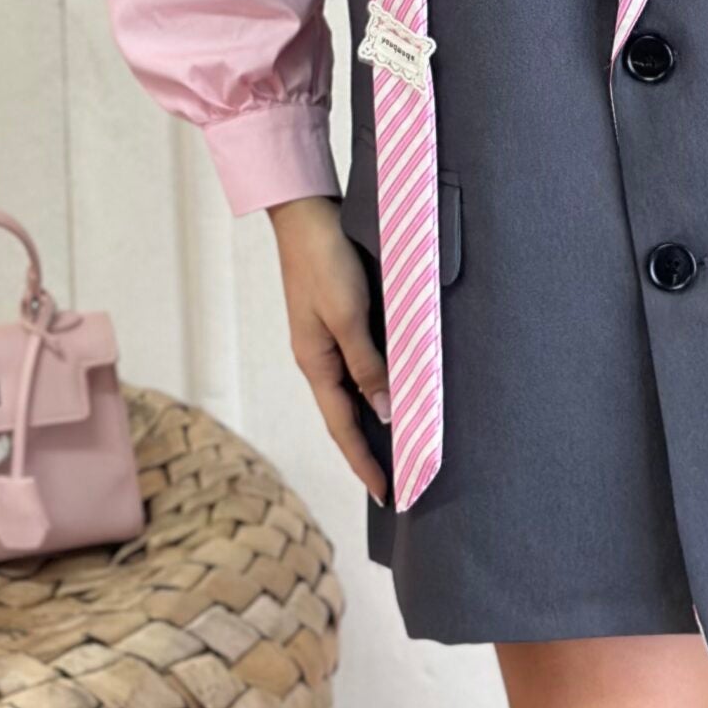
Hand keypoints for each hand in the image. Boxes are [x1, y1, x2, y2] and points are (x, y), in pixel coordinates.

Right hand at [269, 194, 389, 504]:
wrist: (306, 215)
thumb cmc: (324, 262)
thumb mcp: (348, 315)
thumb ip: (366, 364)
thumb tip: (384, 412)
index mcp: (316, 363)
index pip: (344, 427)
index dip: (366, 461)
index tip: (388, 493)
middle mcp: (319, 357)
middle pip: (347, 415)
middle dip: (370, 449)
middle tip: (399, 477)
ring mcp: (326, 339)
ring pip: (354, 390)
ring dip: (376, 419)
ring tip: (401, 445)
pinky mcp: (338, 318)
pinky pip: (360, 364)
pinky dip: (377, 384)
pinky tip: (393, 389)